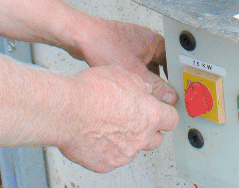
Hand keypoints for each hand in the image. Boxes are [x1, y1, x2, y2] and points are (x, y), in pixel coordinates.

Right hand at [57, 65, 178, 172]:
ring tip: (106, 123)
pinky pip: (112, 158)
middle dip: (147, 130)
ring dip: (125, 138)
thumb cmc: (91, 91)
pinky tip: (94, 134)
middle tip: (132, 118)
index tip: (160, 113)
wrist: (67, 111)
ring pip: (132, 148)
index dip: (165, 114)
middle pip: (156, 138)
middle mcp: (141, 137)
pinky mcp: (107, 164)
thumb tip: (145, 89)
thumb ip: (139, 85)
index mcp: (149, 114)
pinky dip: (106, 148)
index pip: (171, 119)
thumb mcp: (120, 74)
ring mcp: (125, 153)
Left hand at [69, 18, 177, 105]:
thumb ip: (155, 86)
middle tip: (166, 98)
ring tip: (149, 96)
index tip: (181, 93)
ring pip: (149, 67)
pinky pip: (136, 66)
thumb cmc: (103, 44)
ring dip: (149, 80)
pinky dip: (137, 77)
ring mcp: (133, 45)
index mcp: (154, 42)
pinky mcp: (122, 50)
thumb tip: (170, 98)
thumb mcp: (133, 71)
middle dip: (164, 81)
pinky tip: (133, 89)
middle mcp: (146, 41)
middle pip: (163, 65)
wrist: (79, 36)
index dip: (179, 78)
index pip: (175, 61)